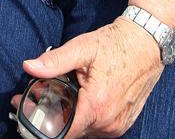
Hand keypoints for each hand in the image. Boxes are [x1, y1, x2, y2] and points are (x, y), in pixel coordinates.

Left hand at [15, 18, 162, 137]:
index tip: (29, 110)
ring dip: (70, 116)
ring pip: (85, 129)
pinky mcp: (123, 122)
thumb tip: (29, 67)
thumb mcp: (81, 47)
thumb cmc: (114, 44)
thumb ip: (54, 61)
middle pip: (72, 131)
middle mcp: (109, 122)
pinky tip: (78, 98)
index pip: (64, 132)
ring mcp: (118, 125)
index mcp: (96, 106)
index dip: (43, 123)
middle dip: (53, 116)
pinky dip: (85, 116)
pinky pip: (98, 127)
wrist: (145, 44)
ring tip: (59, 94)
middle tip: (37, 96)